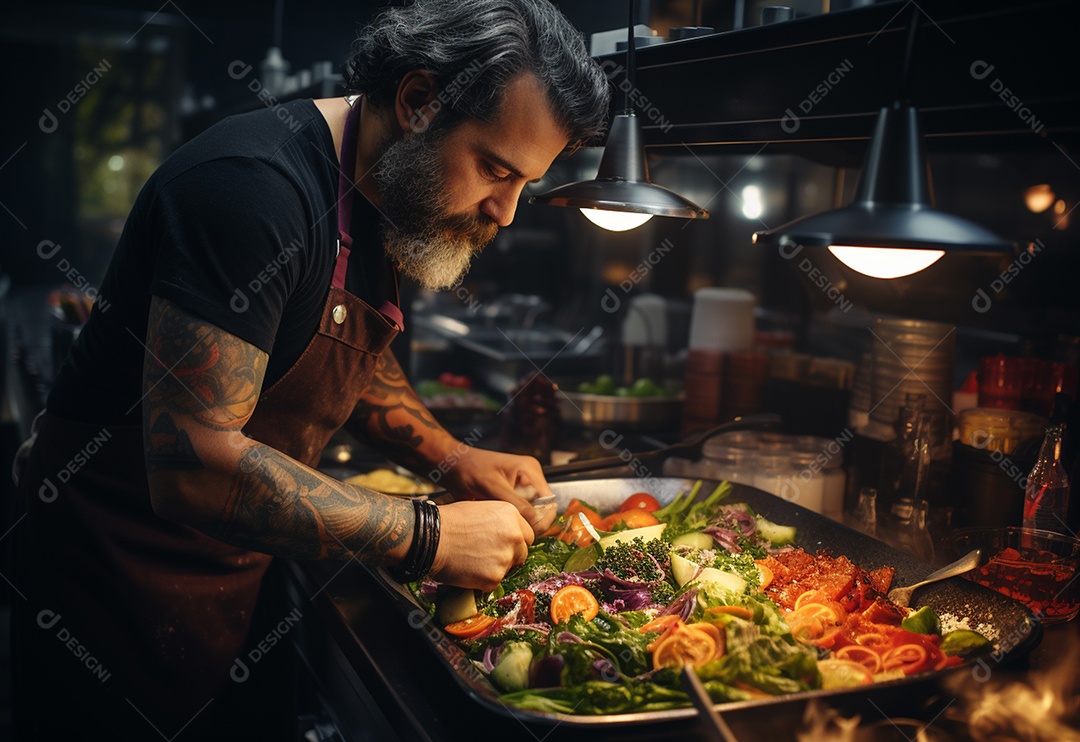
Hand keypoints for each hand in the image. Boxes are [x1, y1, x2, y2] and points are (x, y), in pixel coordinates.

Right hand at [428, 500, 532, 590]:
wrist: (431, 537)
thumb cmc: (449, 521)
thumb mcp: (481, 509)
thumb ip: (500, 522)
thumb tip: (505, 534)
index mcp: (511, 515)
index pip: (527, 534)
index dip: (515, 541)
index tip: (504, 545)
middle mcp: (514, 535)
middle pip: (522, 552)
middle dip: (509, 556)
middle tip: (488, 556)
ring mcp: (506, 557)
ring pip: (508, 569)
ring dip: (495, 568)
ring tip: (472, 561)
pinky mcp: (494, 577)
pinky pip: (493, 583)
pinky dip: (481, 581)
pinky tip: (467, 570)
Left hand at [441, 447, 556, 533]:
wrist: (451, 464)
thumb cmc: (469, 470)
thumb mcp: (493, 488)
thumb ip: (517, 505)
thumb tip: (537, 524)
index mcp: (530, 470)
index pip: (549, 501)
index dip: (543, 520)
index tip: (529, 534)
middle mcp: (531, 477)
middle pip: (542, 508)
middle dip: (533, 522)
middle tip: (516, 535)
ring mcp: (522, 485)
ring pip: (532, 512)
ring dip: (522, 521)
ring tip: (506, 529)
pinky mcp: (513, 493)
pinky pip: (520, 510)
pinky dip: (514, 519)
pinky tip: (501, 523)